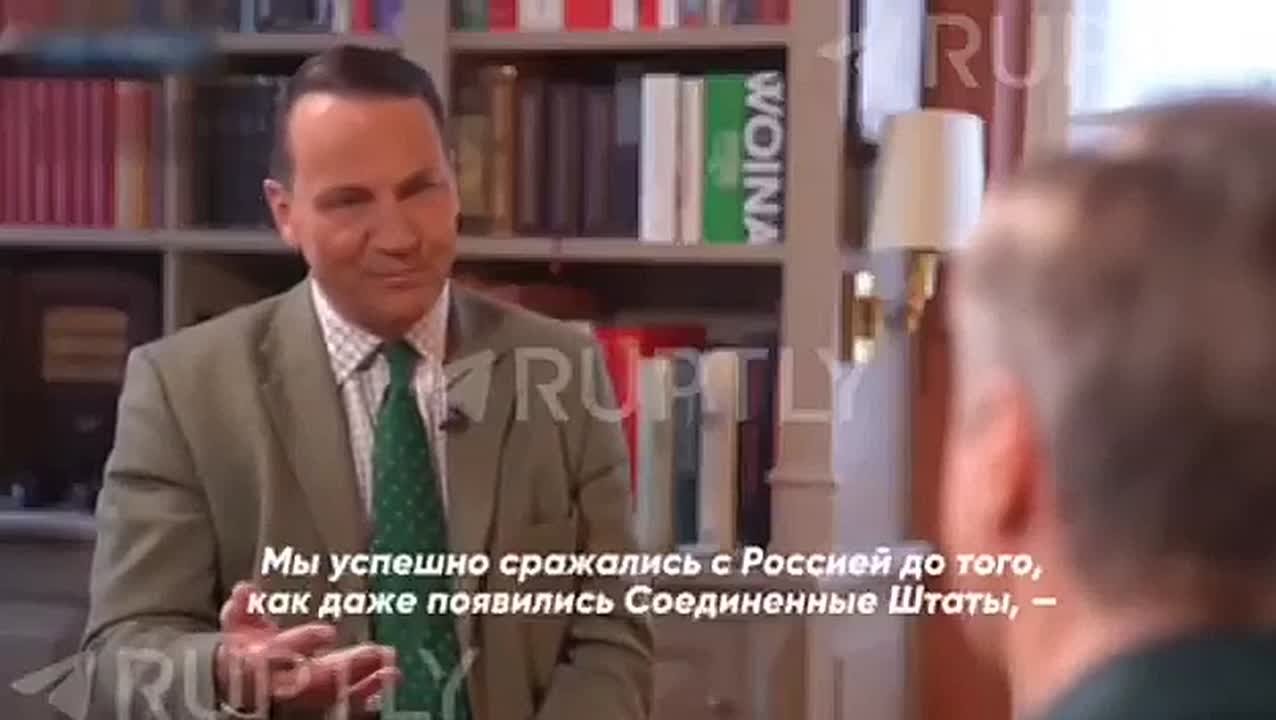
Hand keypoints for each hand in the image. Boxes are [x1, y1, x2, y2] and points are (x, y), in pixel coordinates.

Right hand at [214, 581, 400, 715]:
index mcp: (259, 664)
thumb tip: (245, 590)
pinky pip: (341, 710)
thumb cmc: (246, 657)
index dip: (301, 644)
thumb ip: (243, 612)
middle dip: (344, 669)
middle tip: (376, 653)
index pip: (277, 657)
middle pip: (312, 682)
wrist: (244, 690)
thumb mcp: (238, 633)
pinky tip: (385, 688)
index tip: (328, 632)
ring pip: (331, 701)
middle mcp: (280, 687)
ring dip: (362, 689)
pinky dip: (364, 703)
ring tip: (392, 673)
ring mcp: (299, 702)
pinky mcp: (318, 708)